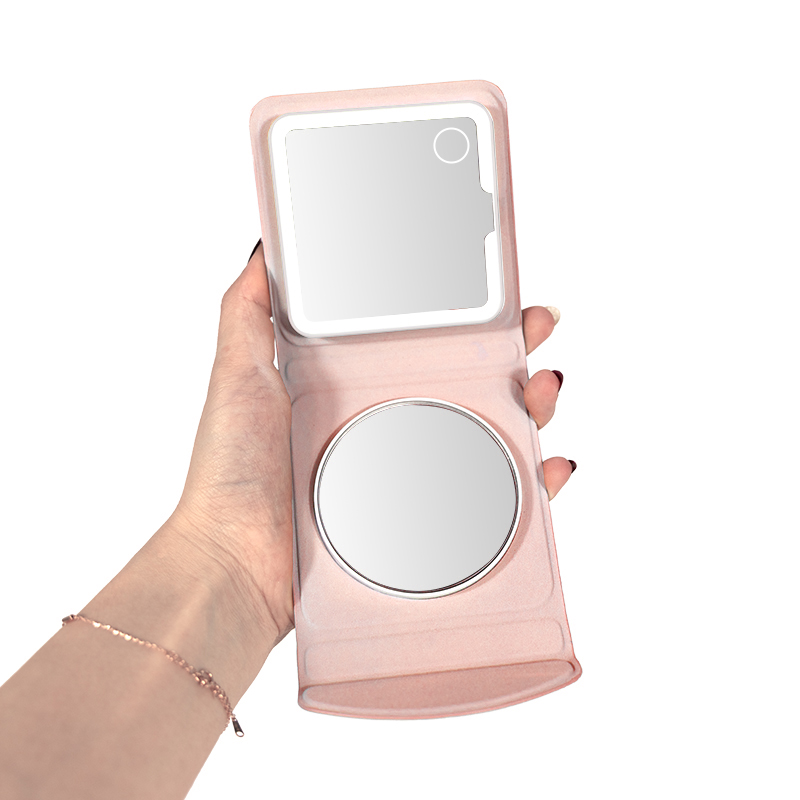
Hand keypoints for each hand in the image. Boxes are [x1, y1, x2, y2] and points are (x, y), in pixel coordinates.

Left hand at [171, 242, 574, 644]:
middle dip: (515, 352)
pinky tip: (549, 466)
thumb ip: (247, 312)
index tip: (498, 294)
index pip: (424, 340)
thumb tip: (265, 248)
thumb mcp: (236, 375)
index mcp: (354, 387)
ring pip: (491, 435)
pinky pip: (494, 506)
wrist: (233, 567)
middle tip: (536, 330)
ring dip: (533, 408)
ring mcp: (409, 477)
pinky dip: (533, 486)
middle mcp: (387, 426)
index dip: (465, 317)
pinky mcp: (423, 527)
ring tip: (543, 390)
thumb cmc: (231, 474)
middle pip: (470, 382)